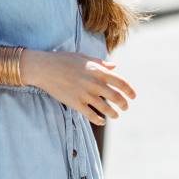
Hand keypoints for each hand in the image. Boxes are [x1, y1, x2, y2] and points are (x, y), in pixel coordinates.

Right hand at [22, 50, 136, 125]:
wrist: (45, 68)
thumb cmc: (64, 60)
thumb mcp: (84, 57)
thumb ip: (101, 63)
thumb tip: (114, 66)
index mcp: (98, 71)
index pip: (121, 82)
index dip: (130, 91)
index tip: (133, 96)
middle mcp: (94, 83)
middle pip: (116, 97)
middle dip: (123, 104)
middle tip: (125, 107)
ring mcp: (85, 94)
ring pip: (105, 108)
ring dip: (113, 113)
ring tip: (116, 115)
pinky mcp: (76, 103)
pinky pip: (91, 115)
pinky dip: (99, 120)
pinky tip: (102, 121)